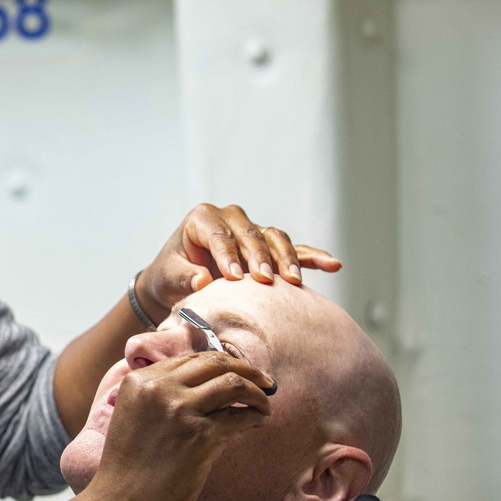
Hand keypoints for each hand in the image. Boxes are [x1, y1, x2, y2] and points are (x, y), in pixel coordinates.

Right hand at [84, 353, 274, 500]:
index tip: (238, 372)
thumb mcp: (134, 418)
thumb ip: (161, 397)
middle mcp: (159, 387)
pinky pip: (240, 416)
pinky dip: (255, 416)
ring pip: (233, 383)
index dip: (220, 363)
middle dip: (247, 369)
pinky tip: (259, 422)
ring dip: (257, 391)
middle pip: (215, 362)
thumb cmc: (128, 470)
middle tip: (265, 381)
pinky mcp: (199, 435)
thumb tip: (210, 388)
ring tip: (266, 403)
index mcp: (140, 380)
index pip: (190, 359)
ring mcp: (179, 409)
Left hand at [136, 204, 340, 319]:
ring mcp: (252, 231)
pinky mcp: (268, 248)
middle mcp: (230, 218)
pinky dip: (311, 256)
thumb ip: (184, 276)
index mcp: (202, 219)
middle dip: (260, 256)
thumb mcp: (168, 276)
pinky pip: (294, 249)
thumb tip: (203, 280)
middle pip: (251, 233)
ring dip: (285, 258)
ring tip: (293, 281)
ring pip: (274, 238)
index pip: (220, 233)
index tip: (234, 277)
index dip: (228, 254)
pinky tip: (332, 264)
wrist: (178, 281)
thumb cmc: (171, 275)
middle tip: (265, 280)